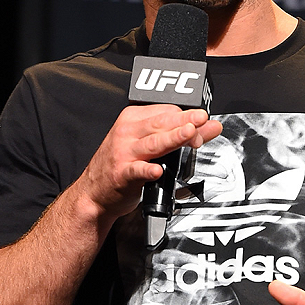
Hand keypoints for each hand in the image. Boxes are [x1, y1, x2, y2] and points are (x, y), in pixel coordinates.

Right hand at [79, 104, 222, 218]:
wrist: (94, 192)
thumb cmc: (121, 166)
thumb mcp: (151, 146)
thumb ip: (181, 135)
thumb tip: (209, 126)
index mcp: (134, 119)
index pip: (166, 111)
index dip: (187, 117)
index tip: (202, 122)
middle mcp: (128, 132)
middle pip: (161, 123)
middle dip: (185, 122)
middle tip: (202, 120)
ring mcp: (124, 153)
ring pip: (153, 142)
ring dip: (172, 137)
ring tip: (189, 134)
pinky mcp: (121, 174)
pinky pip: (136, 170)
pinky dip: (147, 170)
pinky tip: (157, 170)